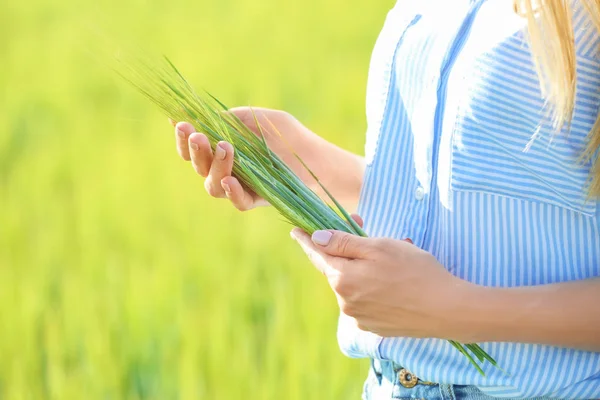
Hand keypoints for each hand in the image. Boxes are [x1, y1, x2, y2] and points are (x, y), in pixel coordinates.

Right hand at [171, 108, 327, 210]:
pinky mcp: (258, 200)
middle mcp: (227, 169)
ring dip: (214, 166)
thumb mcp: (261, 119)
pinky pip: (237, 201)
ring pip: (213, 184)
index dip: (183, 136)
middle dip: (193, 150)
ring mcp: (241, 187)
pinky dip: (231, 191)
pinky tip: (231, 179)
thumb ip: (233, 119)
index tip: (179, 123)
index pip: (196, 145)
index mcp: (224, 148)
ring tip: (224, 147)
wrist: (319, 159)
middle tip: (197, 135)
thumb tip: (202, 117)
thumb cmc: (290, 137)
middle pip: (198, 166)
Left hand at [290, 218, 474, 339]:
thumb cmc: (415, 271)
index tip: (296, 232)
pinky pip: (367, 300)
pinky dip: (375, 287)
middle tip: (366, 229)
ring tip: (394, 259)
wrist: (448, 309)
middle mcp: (345, 301)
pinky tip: (396, 281)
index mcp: (342, 279)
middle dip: (348, 251)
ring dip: (365, 269)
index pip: (318, 255)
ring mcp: (359, 317)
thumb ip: (344, 243)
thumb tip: (316, 238)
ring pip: (354, 284)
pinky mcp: (375, 326)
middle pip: (338, 269)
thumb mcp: (378, 247)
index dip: (307, 241)